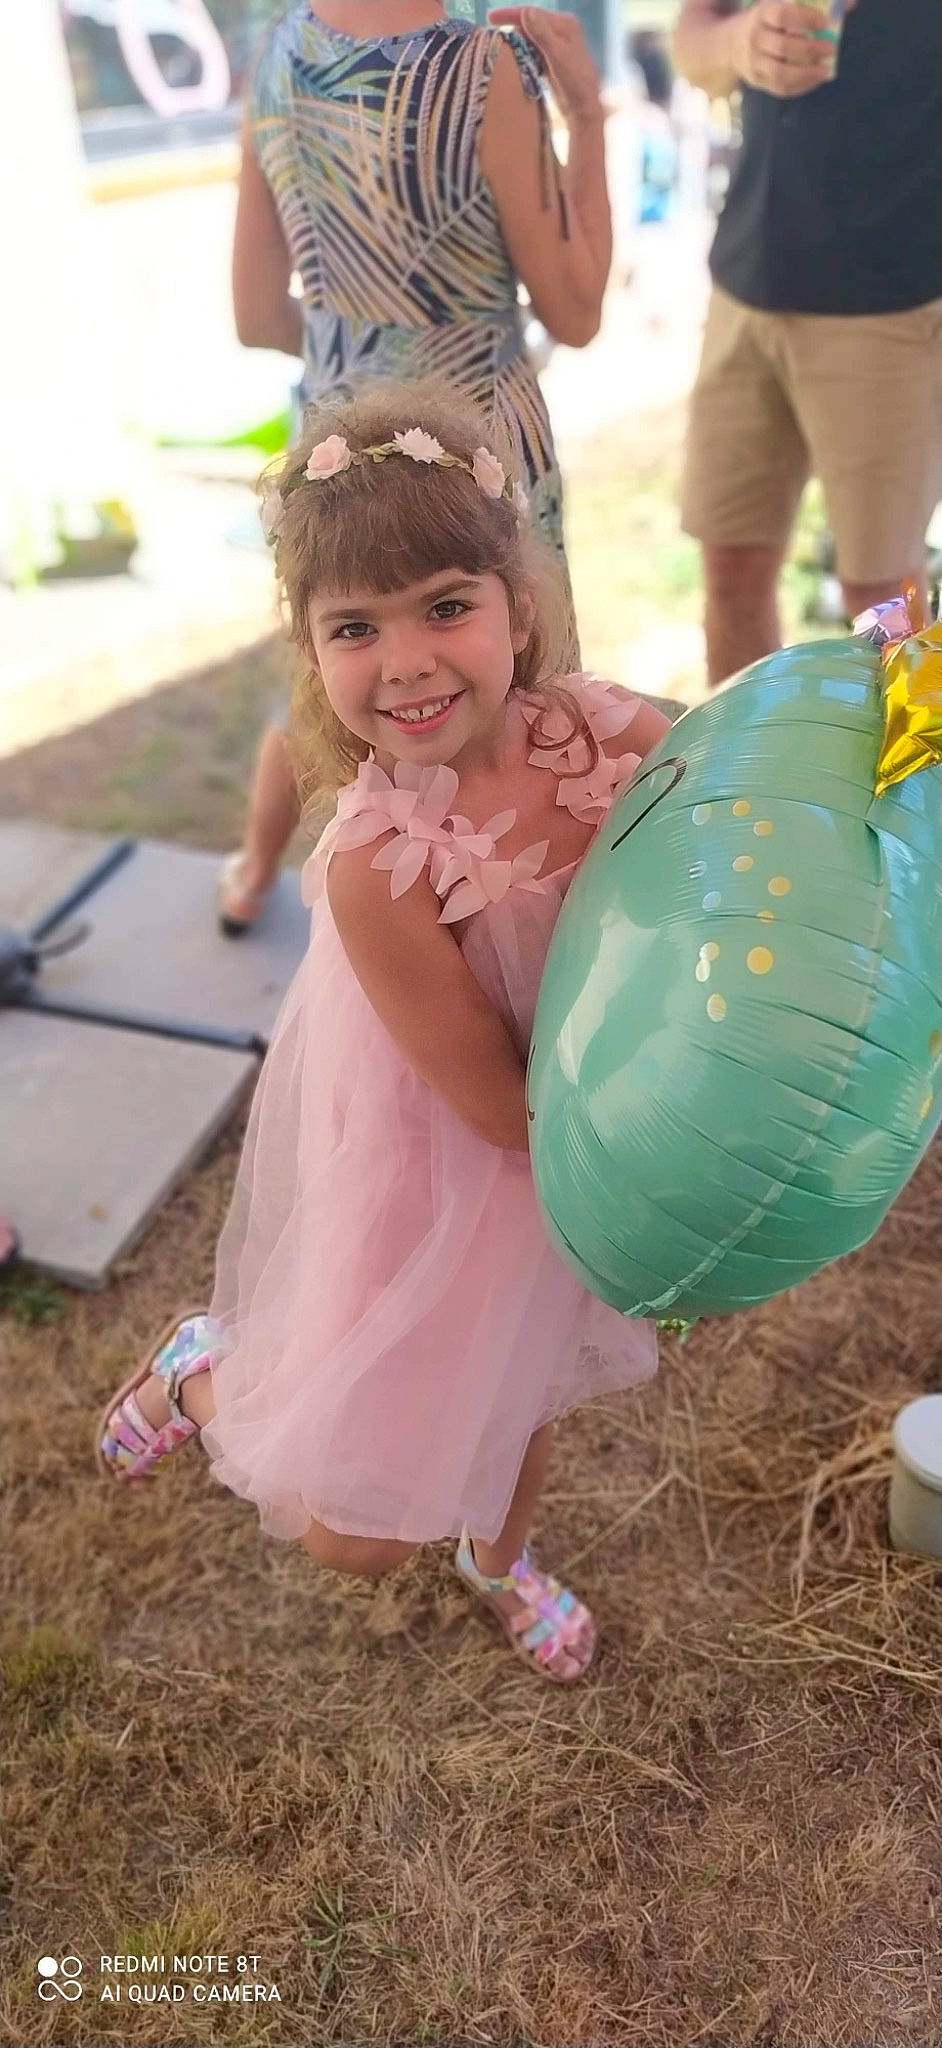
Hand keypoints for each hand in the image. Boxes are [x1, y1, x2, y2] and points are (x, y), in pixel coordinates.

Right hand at [488, 6, 602, 122]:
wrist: (584, 108)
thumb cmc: (574, 84)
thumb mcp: (557, 57)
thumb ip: (543, 34)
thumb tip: (526, 12)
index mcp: (565, 24)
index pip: (532, 14)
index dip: (509, 14)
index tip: (490, 18)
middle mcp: (563, 29)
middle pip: (531, 22)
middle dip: (511, 25)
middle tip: (491, 31)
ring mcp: (559, 43)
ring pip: (531, 35)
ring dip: (516, 38)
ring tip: (499, 42)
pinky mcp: (555, 58)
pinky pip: (534, 48)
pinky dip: (523, 50)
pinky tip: (513, 55)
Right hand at [729, 0, 842, 95]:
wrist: (730, 44)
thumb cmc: (767, 20)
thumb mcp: (780, 5)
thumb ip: (812, 3)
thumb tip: (850, 4)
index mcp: (762, 13)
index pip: (783, 15)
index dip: (805, 19)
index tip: (825, 22)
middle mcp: (754, 38)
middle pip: (783, 47)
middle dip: (810, 50)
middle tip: (831, 49)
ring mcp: (754, 63)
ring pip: (781, 73)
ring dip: (807, 74)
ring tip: (826, 70)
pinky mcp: (758, 81)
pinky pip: (781, 88)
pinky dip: (801, 86)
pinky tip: (816, 79)